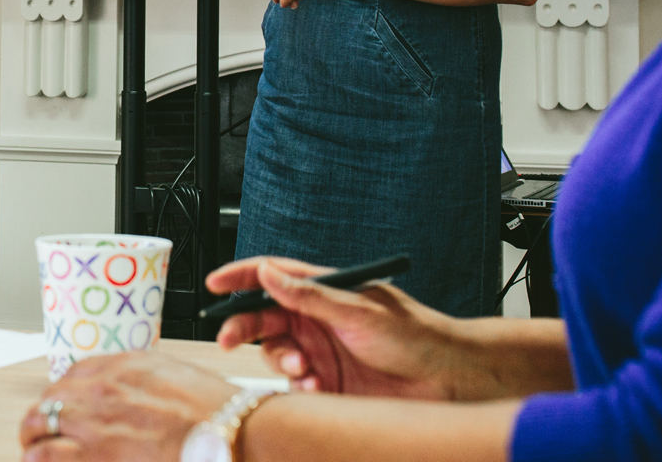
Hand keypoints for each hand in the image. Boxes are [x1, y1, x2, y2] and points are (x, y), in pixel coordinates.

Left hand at [18, 353, 236, 461]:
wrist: (230, 432)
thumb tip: (131, 392)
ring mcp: (94, 422)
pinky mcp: (95, 455)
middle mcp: (101, 389)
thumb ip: (143, 379)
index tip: (64, 408)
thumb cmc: (215, 410)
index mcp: (122, 367)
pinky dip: (39, 458)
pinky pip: (47, 456)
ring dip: (33, 438)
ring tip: (34, 451)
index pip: (73, 375)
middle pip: (49, 398)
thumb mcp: (174, 375)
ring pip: (37, 424)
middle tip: (41, 434)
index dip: (64, 394)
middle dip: (41, 417)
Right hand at [208, 257, 458, 400]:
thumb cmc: (416, 336)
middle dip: (243, 326)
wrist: (447, 381)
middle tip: (231, 339)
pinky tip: (319, 388)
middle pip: (263, 316)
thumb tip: (268, 274)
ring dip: (281, 361)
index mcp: (324, 292)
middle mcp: (318, 319)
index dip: (241, 277)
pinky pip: (295, 385)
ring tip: (305, 370)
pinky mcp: (327, 383)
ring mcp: (321, 352)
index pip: (273, 276)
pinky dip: (299, 387)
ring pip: (275, 353)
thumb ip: (309, 295)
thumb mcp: (359, 311)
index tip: (214, 283)